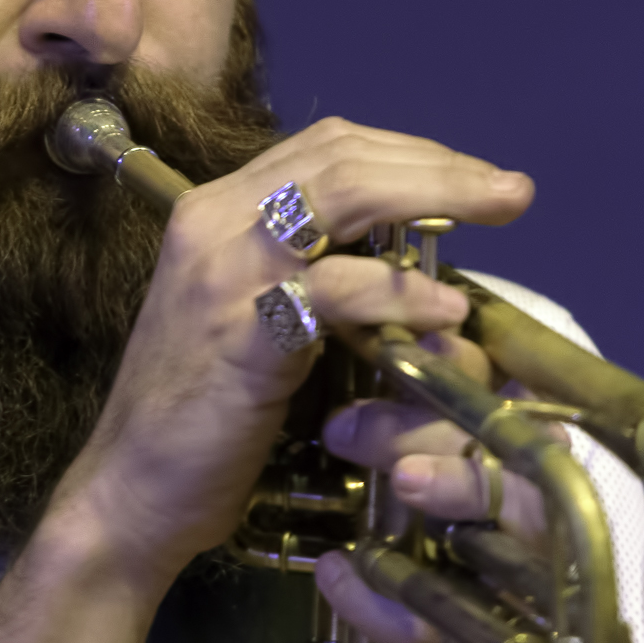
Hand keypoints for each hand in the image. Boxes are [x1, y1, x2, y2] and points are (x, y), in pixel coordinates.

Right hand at [0, 117, 530, 642]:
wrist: (132, 495)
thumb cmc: (205, 420)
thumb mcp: (260, 324)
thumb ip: (317, 280)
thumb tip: (416, 268)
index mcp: (217, 211)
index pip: (328, 147)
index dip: (414, 153)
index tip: (479, 181)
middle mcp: (213, 222)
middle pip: (345, 155)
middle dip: (441, 166)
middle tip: (511, 192)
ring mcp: (223, 273)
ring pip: (343, 195)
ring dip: (435, 198)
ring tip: (500, 219)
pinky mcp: (240, 333)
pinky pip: (334, 290)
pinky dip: (400, 294)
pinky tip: (446, 314)